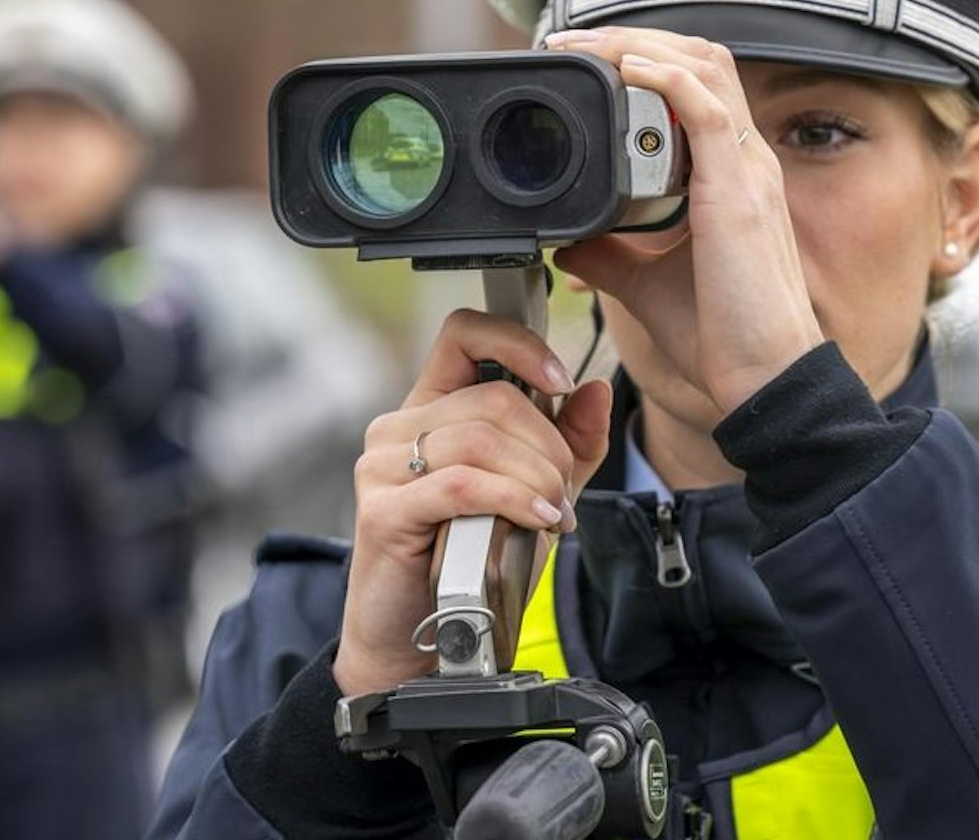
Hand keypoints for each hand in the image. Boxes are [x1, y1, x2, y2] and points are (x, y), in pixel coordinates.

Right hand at [333, 310, 611, 696]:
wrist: (422, 644)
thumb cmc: (472, 569)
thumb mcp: (535, 496)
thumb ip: (568, 446)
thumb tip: (595, 389)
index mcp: (432, 410)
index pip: (463, 334)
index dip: (518, 342)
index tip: (561, 379)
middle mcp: (399, 429)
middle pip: (492, 396)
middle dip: (549, 442)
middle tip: (564, 491)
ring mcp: (383, 467)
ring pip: (480, 438)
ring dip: (536, 475)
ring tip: (553, 512)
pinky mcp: (383, 510)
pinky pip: (463, 484)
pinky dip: (512, 498)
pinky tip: (537, 518)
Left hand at [547, 26, 824, 414]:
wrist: (764, 380)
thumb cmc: (724, 338)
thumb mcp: (647, 286)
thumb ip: (610, 256)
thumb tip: (565, 243)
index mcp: (731, 176)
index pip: (696, 85)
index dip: (644, 58)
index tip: (585, 62)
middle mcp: (745, 162)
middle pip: (699, 59)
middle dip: (634, 37)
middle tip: (573, 43)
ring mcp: (747, 171)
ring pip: (704, 68)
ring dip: (641, 45)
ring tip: (589, 46)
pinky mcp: (738, 192)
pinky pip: (707, 109)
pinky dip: (666, 79)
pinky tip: (628, 68)